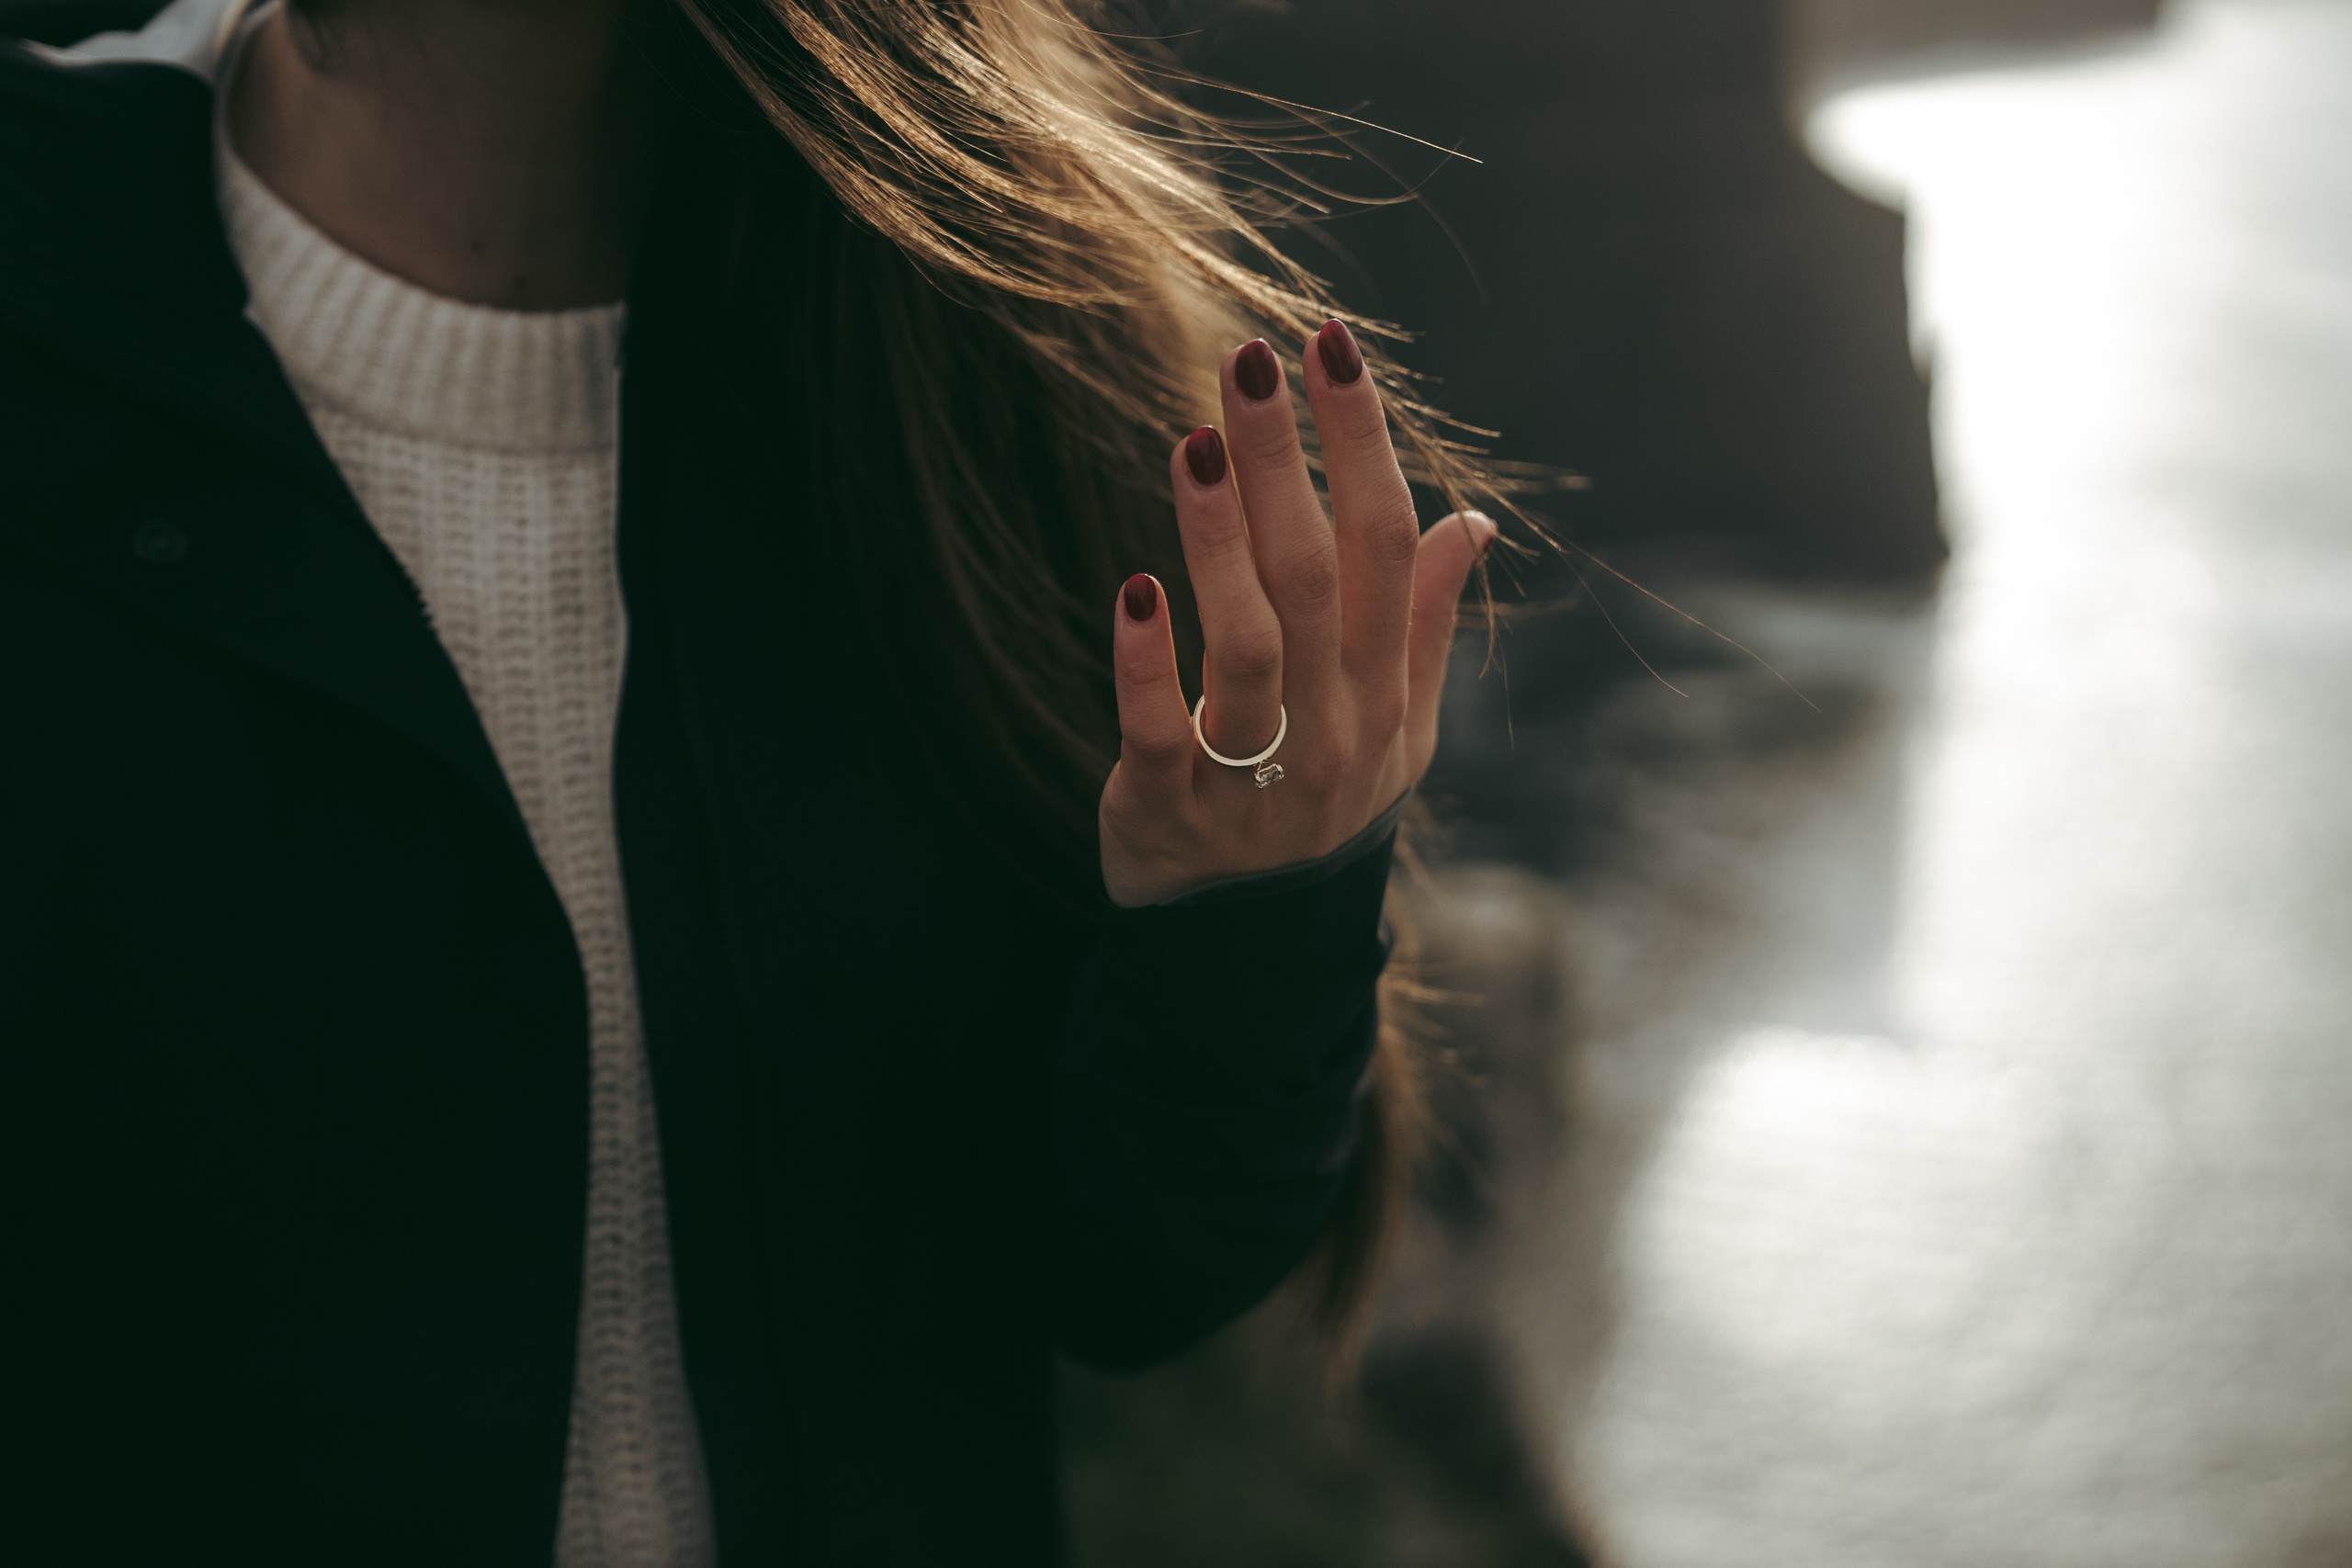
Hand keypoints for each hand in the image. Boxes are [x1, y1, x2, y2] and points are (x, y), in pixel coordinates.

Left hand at [1099, 321, 1495, 907]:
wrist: (1251, 940)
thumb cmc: (1320, 801)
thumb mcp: (1397, 725)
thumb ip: (1426, 623)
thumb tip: (1472, 520)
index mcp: (1385, 690)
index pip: (1389, 548)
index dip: (1364, 444)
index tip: (1330, 348)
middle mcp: (1334, 729)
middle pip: (1319, 579)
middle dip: (1289, 463)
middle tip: (1249, 362)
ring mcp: (1256, 774)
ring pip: (1250, 645)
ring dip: (1221, 541)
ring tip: (1195, 443)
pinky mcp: (1171, 807)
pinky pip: (1162, 730)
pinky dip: (1145, 663)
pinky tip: (1131, 589)